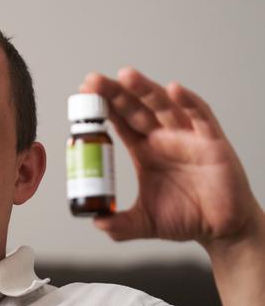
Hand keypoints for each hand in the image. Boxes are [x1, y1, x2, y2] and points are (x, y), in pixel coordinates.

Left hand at [80, 67, 261, 244]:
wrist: (223, 229)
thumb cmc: (187, 217)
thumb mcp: (146, 222)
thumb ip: (121, 225)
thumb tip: (97, 223)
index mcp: (145, 150)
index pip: (120, 121)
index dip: (103, 106)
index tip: (83, 93)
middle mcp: (164, 137)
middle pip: (135, 108)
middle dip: (115, 92)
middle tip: (93, 79)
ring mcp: (187, 137)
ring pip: (163, 106)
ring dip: (145, 90)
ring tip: (125, 76)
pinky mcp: (212, 142)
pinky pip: (200, 116)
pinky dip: (188, 102)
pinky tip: (173, 89)